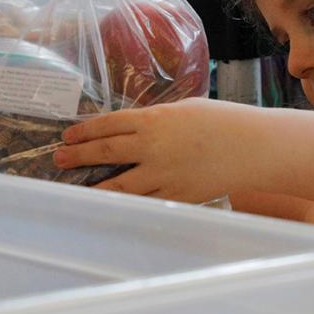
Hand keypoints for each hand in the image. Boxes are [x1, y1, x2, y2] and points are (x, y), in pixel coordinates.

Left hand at [54, 98, 228, 202]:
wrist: (254, 148)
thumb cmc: (223, 121)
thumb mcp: (186, 109)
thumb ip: (157, 120)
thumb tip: (133, 129)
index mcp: (155, 120)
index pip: (108, 125)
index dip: (84, 131)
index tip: (68, 135)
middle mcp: (152, 148)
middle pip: (104, 153)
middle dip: (77, 156)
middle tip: (59, 158)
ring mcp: (163, 175)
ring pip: (117, 187)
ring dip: (93, 188)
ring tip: (77, 189)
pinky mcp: (175, 196)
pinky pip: (143, 202)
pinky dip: (125, 204)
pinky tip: (114, 204)